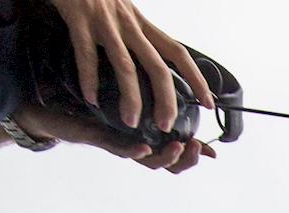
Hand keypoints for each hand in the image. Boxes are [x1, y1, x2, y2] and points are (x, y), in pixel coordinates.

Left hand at [11, 105, 216, 171]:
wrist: (49, 108)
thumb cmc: (85, 105)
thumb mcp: (121, 98)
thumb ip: (144, 98)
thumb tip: (169, 86)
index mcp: (143, 136)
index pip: (176, 150)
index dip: (196, 155)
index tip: (214, 151)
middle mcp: (133, 144)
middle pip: (167, 163)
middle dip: (186, 160)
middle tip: (198, 148)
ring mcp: (118, 144)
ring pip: (148, 161)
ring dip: (166, 158)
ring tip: (180, 147)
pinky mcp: (99, 139)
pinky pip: (119, 149)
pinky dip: (134, 151)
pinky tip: (145, 147)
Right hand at [47, 0, 213, 131]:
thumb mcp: (123, 11)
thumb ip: (135, 34)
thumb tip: (149, 61)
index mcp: (141, 24)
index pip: (177, 52)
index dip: (195, 77)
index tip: (208, 102)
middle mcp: (129, 25)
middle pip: (157, 66)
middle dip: (165, 99)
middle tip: (166, 125)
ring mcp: (105, 23)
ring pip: (125, 65)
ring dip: (130, 96)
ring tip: (131, 121)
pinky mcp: (79, 20)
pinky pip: (86, 54)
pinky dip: (89, 78)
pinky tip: (92, 99)